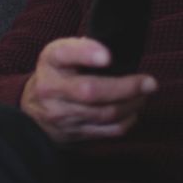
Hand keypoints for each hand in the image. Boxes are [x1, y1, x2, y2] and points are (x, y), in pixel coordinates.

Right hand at [21, 37, 156, 142]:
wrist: (32, 109)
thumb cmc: (56, 73)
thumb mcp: (61, 52)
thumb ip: (83, 47)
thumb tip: (115, 49)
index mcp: (50, 61)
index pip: (64, 54)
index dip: (87, 54)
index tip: (108, 56)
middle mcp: (51, 89)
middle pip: (90, 91)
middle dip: (126, 87)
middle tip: (150, 82)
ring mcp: (62, 115)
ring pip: (104, 114)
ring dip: (132, 104)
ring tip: (144, 94)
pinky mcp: (74, 134)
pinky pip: (107, 131)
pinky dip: (127, 120)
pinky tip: (133, 110)